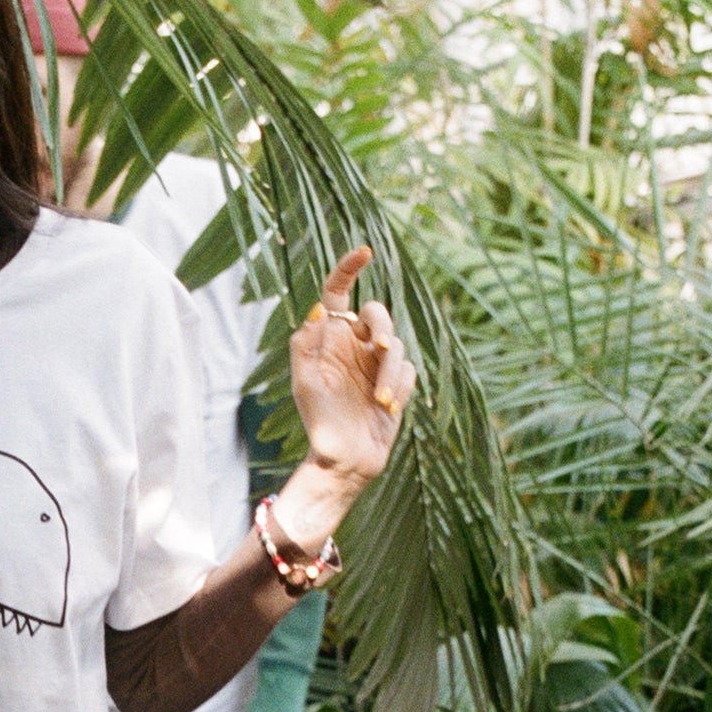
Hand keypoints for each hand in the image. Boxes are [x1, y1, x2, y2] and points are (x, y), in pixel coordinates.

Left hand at [288, 246, 413, 491]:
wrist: (345, 459)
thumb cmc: (319, 422)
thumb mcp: (304, 383)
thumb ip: (306, 345)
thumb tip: (319, 308)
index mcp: (329, 339)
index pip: (338, 293)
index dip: (349, 269)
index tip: (365, 252)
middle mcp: (354, 345)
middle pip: (377, 314)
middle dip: (383, 328)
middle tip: (382, 348)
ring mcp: (377, 363)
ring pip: (397, 345)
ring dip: (389, 372)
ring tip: (379, 401)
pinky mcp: (397, 381)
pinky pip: (407, 370)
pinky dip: (398, 387)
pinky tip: (386, 408)